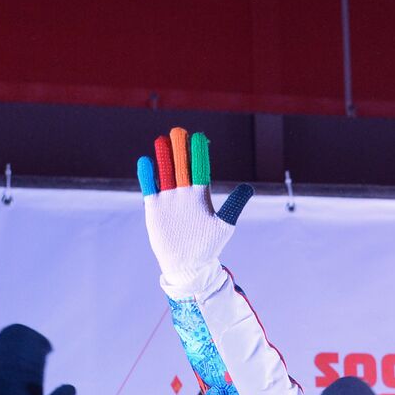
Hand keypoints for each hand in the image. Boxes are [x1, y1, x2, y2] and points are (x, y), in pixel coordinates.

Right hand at [137, 128, 253, 285]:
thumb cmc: (209, 245)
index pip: (200, 170)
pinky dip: (148, 176)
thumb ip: (234, 205)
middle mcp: (184, 194)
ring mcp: (169, 200)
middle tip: (179, 130)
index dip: (199, 154)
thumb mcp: (224, 224)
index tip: (199, 137)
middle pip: (182, 167)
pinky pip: (150, 189)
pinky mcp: (155, 209)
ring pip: (166, 174)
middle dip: (181, 150)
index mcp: (201, 196)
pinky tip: (145, 161)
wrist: (188, 263)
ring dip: (164, 158)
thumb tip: (248, 187)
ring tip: (161, 140)